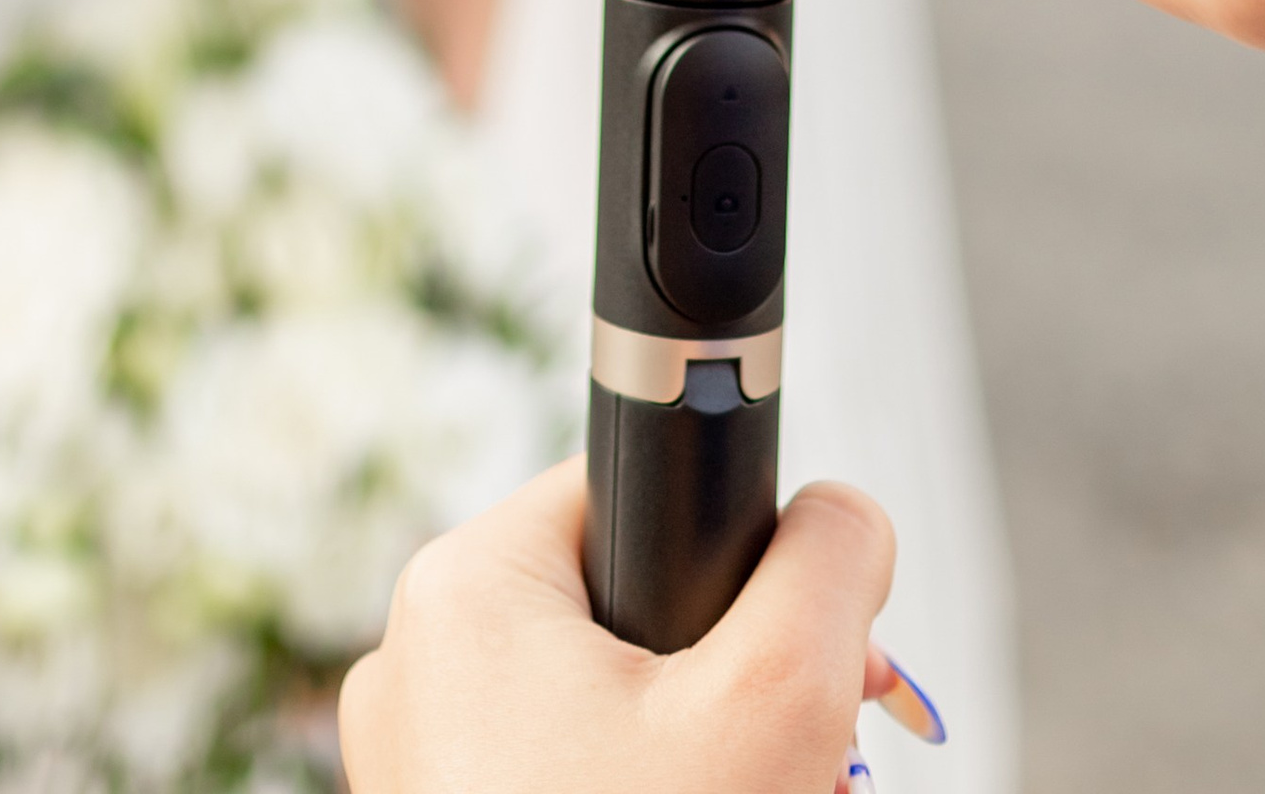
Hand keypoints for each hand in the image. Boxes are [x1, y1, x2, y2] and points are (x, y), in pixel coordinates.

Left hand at [339, 458, 906, 793]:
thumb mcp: (781, 697)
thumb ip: (832, 563)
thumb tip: (847, 518)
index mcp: (468, 587)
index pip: (635, 498)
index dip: (737, 566)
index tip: (799, 651)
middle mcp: (417, 664)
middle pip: (626, 615)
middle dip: (733, 685)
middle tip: (807, 759)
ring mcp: (418, 766)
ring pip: (604, 714)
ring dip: (703, 759)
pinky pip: (565, 780)